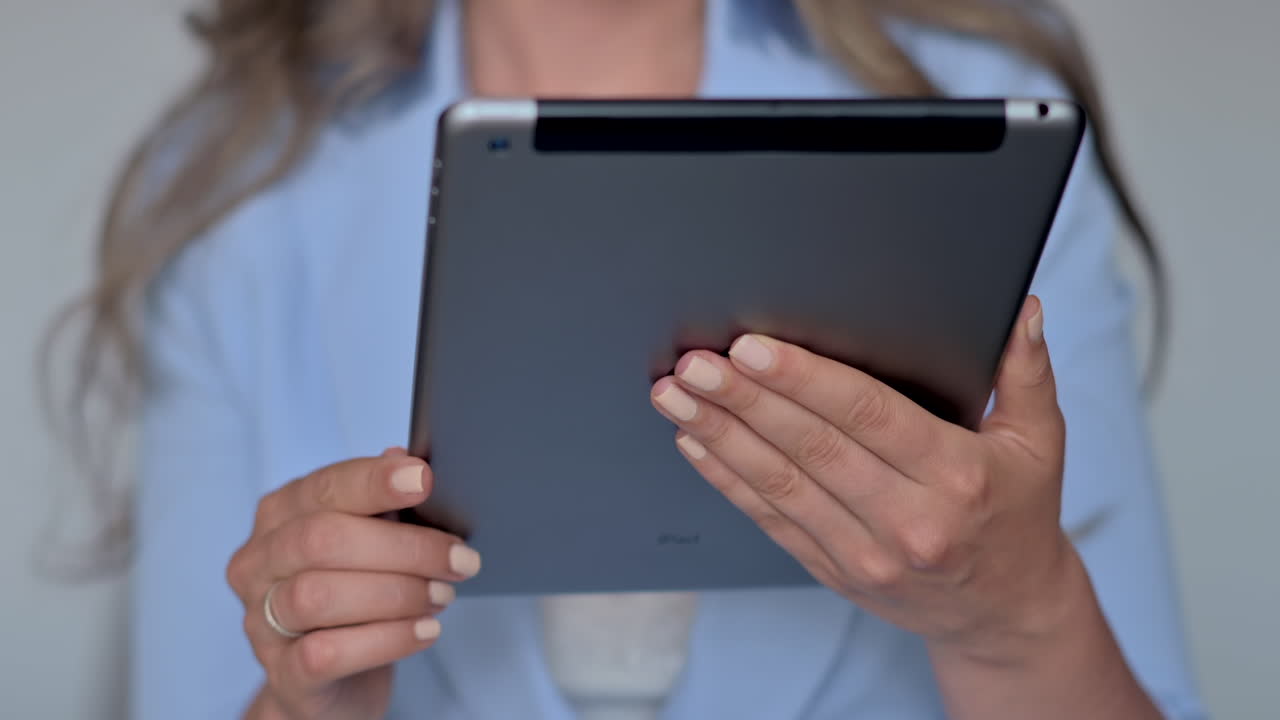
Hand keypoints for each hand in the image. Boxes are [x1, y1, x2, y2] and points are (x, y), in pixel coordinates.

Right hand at [226, 448, 481, 719]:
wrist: (333, 681)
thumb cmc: (357, 594)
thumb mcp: (372, 542)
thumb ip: (384, 504)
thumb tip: (409, 461)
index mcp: (281, 515)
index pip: (323, 488)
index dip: (373, 481)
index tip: (424, 480)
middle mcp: (258, 562)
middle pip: (322, 539)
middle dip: (404, 547)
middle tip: (459, 560)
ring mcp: (261, 621)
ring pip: (317, 596)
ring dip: (397, 594)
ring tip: (443, 595)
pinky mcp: (282, 673)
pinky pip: (326, 653)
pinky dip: (386, 639)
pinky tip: (426, 630)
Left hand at [650, 297, 1079, 662]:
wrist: (1002, 613)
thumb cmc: (1016, 515)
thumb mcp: (1040, 442)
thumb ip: (1024, 373)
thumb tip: (1022, 308)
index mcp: (956, 475)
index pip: (869, 417)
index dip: (805, 380)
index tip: (753, 348)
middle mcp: (907, 519)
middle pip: (811, 447)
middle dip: (744, 401)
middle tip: (694, 364)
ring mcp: (865, 552)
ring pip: (778, 483)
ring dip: (718, 436)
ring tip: (675, 396)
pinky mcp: (833, 570)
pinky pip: (770, 519)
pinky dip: (726, 480)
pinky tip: (695, 443)